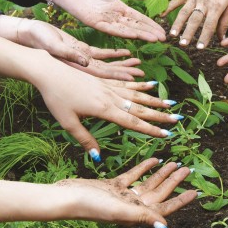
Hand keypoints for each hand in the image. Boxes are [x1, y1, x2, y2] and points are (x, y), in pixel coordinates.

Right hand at [16, 19, 143, 80]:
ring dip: (123, 65)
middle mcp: (84, 67)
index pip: (105, 76)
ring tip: (139, 65)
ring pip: (108, 65)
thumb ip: (70, 55)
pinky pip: (102, 55)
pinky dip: (115, 55)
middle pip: (111, 73)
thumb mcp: (55, 46)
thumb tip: (86, 62)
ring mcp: (84, 60)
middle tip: (145, 76)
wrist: (29, 34)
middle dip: (127, 75)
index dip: (121, 78)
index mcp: (79, 68)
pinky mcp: (83, 51)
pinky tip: (127, 53)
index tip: (136, 81)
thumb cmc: (39, 40)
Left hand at [31, 54, 179, 157]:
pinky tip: (151, 84)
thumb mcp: (68, 122)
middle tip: (177, 119)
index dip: (150, 130)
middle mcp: (111, 97)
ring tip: (170, 103)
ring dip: (155, 100)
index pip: (132, 122)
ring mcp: (109, 86)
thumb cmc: (56, 98)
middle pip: (140, 108)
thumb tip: (98, 157)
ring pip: (137, 94)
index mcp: (104, 109)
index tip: (166, 135)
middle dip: (160, 115)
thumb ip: (85, 139)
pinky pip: (128, 83)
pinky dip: (141, 85)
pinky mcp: (105, 79)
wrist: (49, 70)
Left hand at [48, 0, 165, 41]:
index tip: (162, 30)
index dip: (150, 24)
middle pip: (136, 26)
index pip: (138, 18)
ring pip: (127, 29)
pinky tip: (134, 35)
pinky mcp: (95, 23)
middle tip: (163, 38)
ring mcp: (105, 21)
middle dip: (149, 32)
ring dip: (141, 34)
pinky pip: (112, 29)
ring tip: (154, 39)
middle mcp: (114, 16)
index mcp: (118, 7)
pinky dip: (123, 32)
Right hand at [57, 158, 196, 227]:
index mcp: (136, 214)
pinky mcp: (114, 185)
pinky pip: (134, 176)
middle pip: (159, 193)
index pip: (164, 208)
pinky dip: (144, 168)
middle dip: (173, 181)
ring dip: (161, 173)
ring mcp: (123, 195)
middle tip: (187, 169)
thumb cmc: (91, 206)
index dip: (180, 200)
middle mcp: (132, 206)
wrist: (66, 197)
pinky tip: (154, 160)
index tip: (195, 191)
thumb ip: (143, 217)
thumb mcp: (120, 211)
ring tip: (175, 162)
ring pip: (148, 183)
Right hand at [162, 0, 227, 48]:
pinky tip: (162, 15)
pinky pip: (177, 0)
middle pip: (195, 20)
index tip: (200, 48)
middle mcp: (204, 1)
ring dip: (178, 24)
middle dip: (188, 33)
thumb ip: (224, 22)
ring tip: (172, 35)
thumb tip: (222, 39)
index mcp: (217, 6)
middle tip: (183, 44)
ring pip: (185, 12)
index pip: (210, 24)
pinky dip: (169, 7)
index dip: (205, 37)